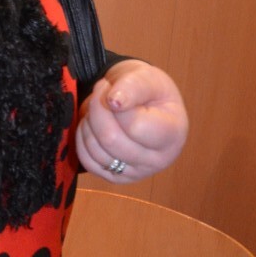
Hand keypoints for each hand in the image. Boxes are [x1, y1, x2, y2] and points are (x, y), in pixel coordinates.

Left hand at [75, 58, 187, 183]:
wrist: (145, 104)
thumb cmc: (150, 91)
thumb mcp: (147, 78)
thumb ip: (132, 87)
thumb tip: (113, 102)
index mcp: (173, 134)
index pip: (135, 126)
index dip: (115, 104)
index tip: (110, 87)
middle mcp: (159, 160)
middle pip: (112, 140)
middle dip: (97, 111)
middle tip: (98, 92)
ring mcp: (138, 173)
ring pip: (97, 151)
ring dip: (89, 123)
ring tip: (98, 107)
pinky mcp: (117, 178)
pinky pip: (88, 162)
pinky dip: (83, 139)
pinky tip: (91, 124)